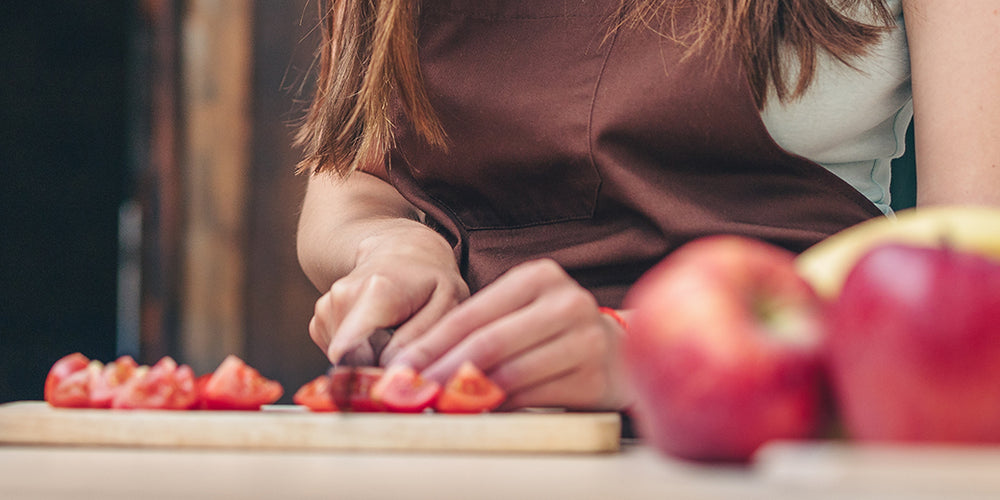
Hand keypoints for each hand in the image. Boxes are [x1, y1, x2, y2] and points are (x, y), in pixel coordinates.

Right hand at [308, 222, 468, 364]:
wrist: (401, 251)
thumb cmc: (431, 280)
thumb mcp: (446, 305)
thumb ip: (421, 341)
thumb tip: (391, 372)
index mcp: (375, 292)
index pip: (352, 351)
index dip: (374, 373)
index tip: (398, 371)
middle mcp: (341, 297)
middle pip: (353, 361)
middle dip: (379, 365)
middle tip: (405, 341)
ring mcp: (325, 308)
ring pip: (345, 361)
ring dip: (371, 357)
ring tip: (392, 330)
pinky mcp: (318, 321)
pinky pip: (338, 355)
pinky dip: (358, 352)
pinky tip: (375, 331)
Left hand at [386, 259, 634, 410]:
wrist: (622, 352)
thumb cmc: (555, 331)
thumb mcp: (520, 313)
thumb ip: (478, 330)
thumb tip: (417, 364)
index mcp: (539, 277)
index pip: (472, 314)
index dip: (430, 344)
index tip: (399, 367)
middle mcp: (566, 302)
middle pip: (489, 343)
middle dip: (442, 372)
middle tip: (412, 393)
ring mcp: (586, 340)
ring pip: (511, 374)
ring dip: (468, 395)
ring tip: (439, 405)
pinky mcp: (595, 378)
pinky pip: (534, 398)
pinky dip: (501, 407)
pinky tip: (481, 411)